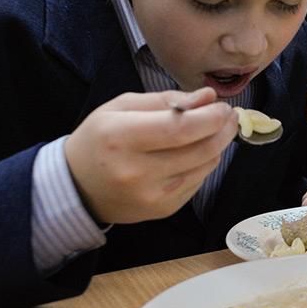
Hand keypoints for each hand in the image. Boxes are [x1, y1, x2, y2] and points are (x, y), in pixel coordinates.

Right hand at [63, 87, 237, 224]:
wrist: (78, 186)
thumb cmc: (100, 139)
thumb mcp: (122, 107)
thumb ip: (166, 100)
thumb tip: (207, 97)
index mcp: (121, 138)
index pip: (180, 128)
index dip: (210, 117)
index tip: (222, 106)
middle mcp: (136, 172)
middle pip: (200, 149)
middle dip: (222, 129)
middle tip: (229, 115)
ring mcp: (152, 196)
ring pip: (204, 166)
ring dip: (218, 145)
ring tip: (217, 129)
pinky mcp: (163, 210)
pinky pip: (198, 182)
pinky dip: (204, 163)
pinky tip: (198, 151)